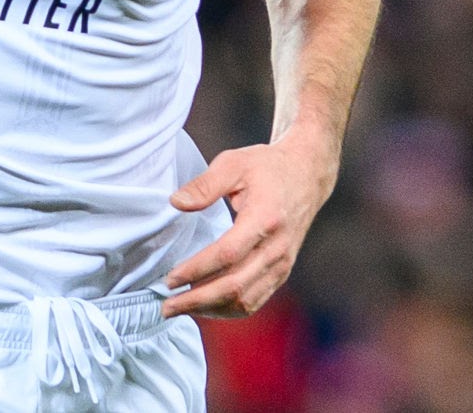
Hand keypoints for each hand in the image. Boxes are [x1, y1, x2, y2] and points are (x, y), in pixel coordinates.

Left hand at [160, 132, 337, 318]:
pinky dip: (228, 309)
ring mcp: (282, 264)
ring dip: (211, 309)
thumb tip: (175, 203)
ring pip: (245, 300)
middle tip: (166, 307)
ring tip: (179, 308)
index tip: (170, 278)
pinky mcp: (282, 272)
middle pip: (235, 286)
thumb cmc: (266, 167)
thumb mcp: (234, 163)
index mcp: (265, 218)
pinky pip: (255, 300)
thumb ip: (204, 185)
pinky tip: (205, 306)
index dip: (197, 269)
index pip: (227, 254)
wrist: (306, 175)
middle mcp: (277, 248)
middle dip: (197, 300)